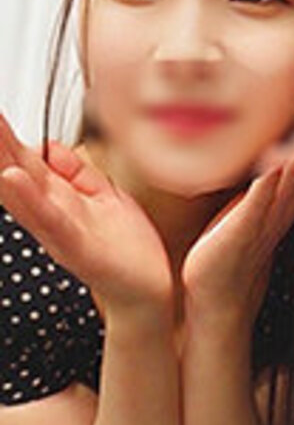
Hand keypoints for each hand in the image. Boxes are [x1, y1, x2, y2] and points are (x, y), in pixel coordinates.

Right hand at [0, 115, 172, 318]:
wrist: (148, 290)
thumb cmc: (127, 248)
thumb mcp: (104, 197)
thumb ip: (78, 171)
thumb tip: (49, 146)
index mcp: (58, 197)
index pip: (22, 157)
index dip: (2, 133)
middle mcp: (51, 212)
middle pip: (11, 170)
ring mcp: (59, 230)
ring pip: (21, 194)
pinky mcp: (76, 248)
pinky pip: (50, 220)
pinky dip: (31, 200)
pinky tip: (13, 179)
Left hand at [181, 77, 293, 328]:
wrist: (220, 299)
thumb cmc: (230, 254)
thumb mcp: (251, 210)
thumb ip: (262, 183)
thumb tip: (265, 157)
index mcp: (285, 197)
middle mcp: (283, 203)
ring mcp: (268, 214)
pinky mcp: (245, 226)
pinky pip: (260, 195)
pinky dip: (270, 174)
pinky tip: (277, 153)